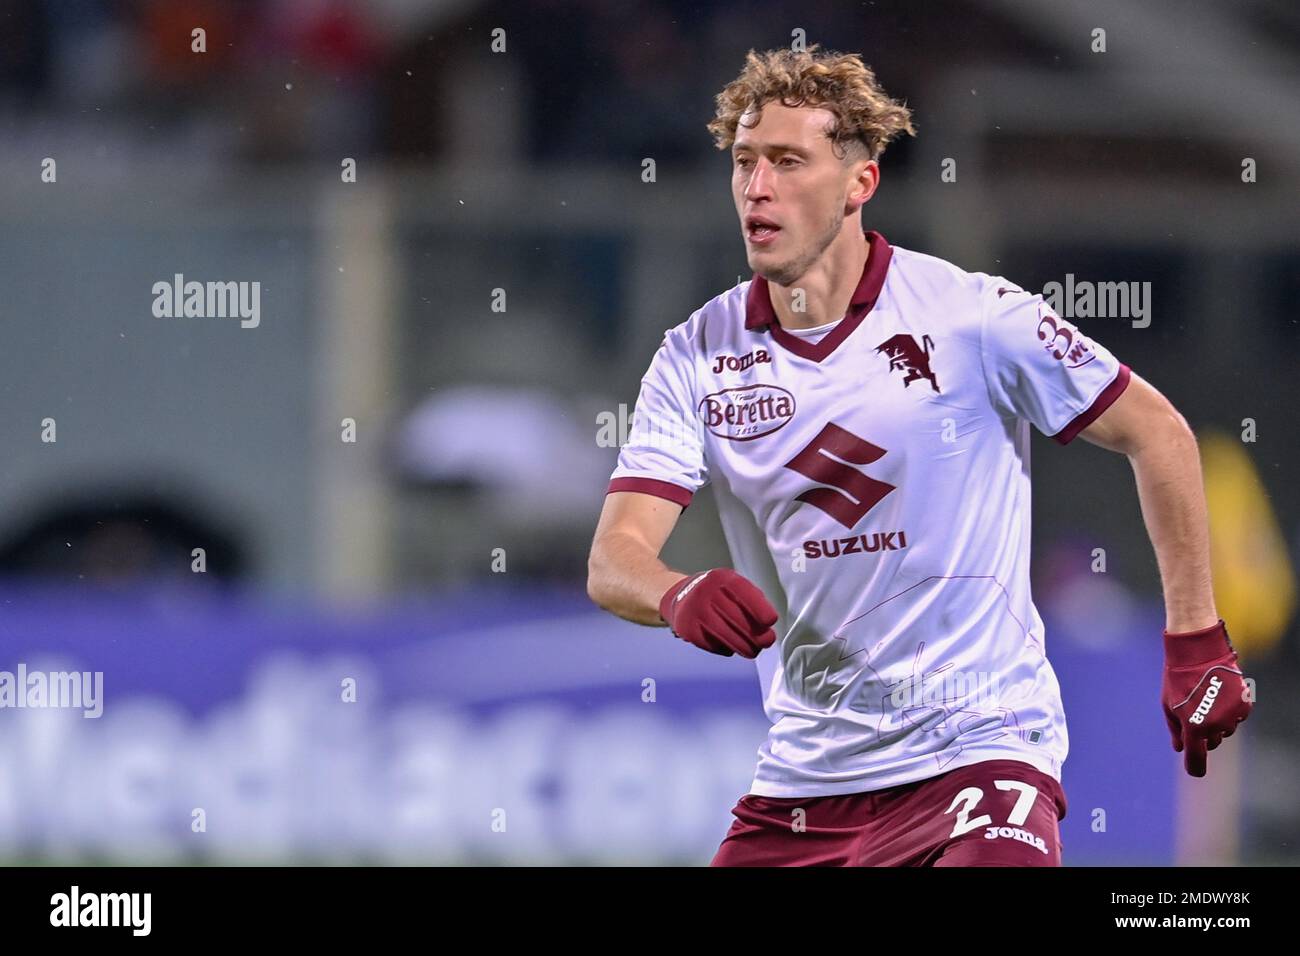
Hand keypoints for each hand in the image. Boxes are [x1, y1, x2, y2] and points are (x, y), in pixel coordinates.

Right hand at [658, 569, 777, 658]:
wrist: (681, 596)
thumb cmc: (715, 593)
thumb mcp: (732, 586)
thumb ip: (751, 601)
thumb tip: (767, 626)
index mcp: (721, 578)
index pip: (742, 591)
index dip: (759, 607)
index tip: (771, 620)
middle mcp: (705, 592)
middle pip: (735, 616)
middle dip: (755, 633)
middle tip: (767, 641)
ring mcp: (694, 611)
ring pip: (724, 634)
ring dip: (743, 646)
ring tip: (753, 651)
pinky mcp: (687, 629)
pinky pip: (712, 644)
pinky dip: (725, 649)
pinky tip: (731, 646)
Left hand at [1161, 619, 1252, 776]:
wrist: (1198, 653)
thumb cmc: (1178, 679)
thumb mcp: (1168, 705)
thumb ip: (1175, 729)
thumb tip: (1179, 748)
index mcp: (1194, 727)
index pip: (1197, 758)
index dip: (1194, 767)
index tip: (1194, 769)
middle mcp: (1216, 726)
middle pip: (1211, 744)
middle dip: (1202, 737)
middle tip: (1193, 717)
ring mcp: (1232, 716)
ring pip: (1224, 731)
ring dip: (1215, 723)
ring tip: (1204, 700)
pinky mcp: (1244, 705)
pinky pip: (1236, 718)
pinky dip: (1228, 712)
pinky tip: (1218, 696)